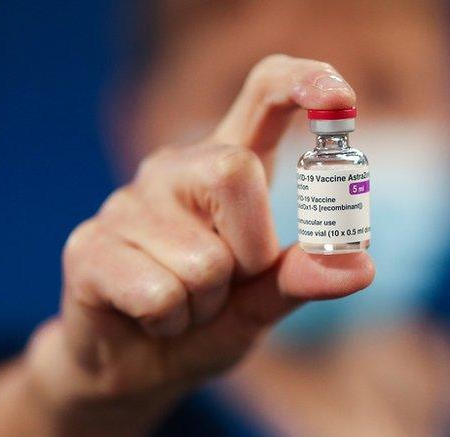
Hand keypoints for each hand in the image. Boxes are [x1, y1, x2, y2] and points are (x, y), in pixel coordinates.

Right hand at [24, 55, 374, 433]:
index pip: (265, 90)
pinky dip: (170, 323)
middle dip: (250, 250)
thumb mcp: (263, 302)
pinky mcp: (88, 245)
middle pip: (234, 170)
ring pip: (202, 258)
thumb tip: (361, 266)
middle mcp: (175, 169)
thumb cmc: (206, 320)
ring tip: (184, 306)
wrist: (135, 368)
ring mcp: (126, 202)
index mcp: (227, 165)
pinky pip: (160, 295)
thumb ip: (301, 277)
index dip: (304, 80)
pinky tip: (150, 319)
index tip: (343, 97)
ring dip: (206, 304)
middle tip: (229, 283)